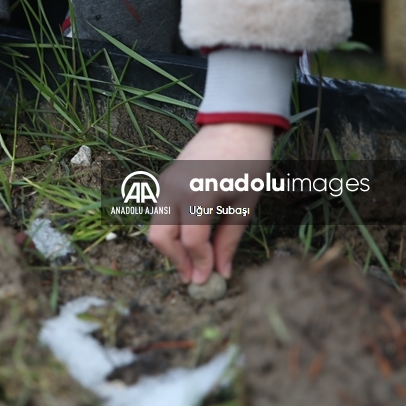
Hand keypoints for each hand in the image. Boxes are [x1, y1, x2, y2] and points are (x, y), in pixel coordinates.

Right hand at [149, 122, 272, 283]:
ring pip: (157, 227)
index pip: (192, 241)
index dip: (200, 263)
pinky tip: (190, 238)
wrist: (235, 126)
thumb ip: (229, 240)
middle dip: (177, 261)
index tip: (209, 279)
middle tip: (193, 276)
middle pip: (161, 237)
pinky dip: (171, 230)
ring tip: (193, 260)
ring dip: (172, 248)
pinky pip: (161, 213)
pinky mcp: (164, 181)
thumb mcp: (244, 204)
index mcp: (198, 195)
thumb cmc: (248, 163)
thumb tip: (222, 273)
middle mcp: (174, 190)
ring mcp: (165, 184)